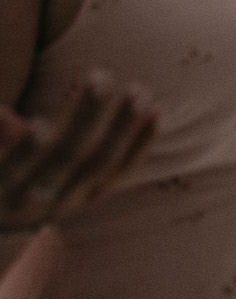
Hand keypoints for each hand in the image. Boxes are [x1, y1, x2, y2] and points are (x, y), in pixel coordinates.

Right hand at [0, 74, 157, 232]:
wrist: (10, 222)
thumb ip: (0, 135)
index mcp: (5, 189)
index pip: (15, 172)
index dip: (27, 151)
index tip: (39, 124)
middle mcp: (41, 199)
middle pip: (66, 159)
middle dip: (83, 118)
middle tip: (99, 76)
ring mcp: (73, 198)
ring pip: (102, 162)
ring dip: (121, 125)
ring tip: (137, 89)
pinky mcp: (97, 194)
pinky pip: (124, 169)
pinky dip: (142, 141)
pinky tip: (157, 111)